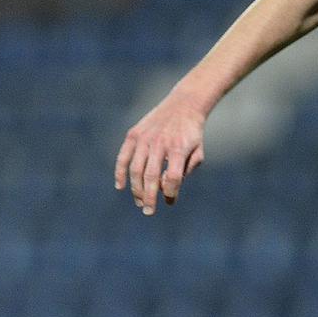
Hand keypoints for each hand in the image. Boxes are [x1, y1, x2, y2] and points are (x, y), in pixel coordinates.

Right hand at [114, 93, 207, 214]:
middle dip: (149, 197)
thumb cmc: (191, 134)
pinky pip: (123, 157)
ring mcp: (145, 138)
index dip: (171, 193)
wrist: (184, 104)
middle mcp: (161, 143)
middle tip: (149, 212)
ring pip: (136, 170)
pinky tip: (120, 186)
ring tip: (140, 202)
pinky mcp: (134, 134)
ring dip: (136, 189)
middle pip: (151, 176)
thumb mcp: (197, 152)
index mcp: (179, 148)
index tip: (170, 201)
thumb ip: (184, 172)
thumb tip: (165, 191)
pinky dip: (120, 173)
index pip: (173, 178)